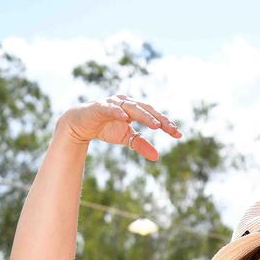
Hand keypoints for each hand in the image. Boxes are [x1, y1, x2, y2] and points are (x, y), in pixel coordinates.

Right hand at [56, 94, 181, 160]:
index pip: (153, 115)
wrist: (81, 124)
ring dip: (145, 116)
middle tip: (172, 129)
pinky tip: (126, 118)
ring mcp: (113, 103)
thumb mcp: (126, 138)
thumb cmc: (106, 128)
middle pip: (146, 110)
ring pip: (132, 108)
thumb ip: (141, 145)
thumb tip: (157, 157)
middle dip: (159, 119)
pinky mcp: (100, 106)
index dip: (165, 123)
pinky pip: (111, 109)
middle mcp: (126, 102)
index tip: (178, 134)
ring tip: (156, 125)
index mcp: (134, 109)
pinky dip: (118, 112)